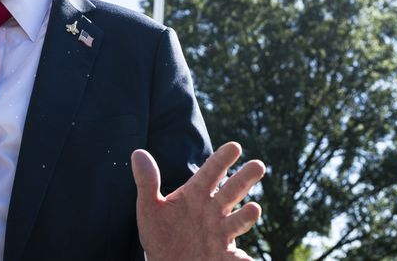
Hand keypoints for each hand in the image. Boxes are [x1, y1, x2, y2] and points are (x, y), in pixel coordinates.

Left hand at [132, 142, 264, 260]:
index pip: (210, 172)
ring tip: (254, 209)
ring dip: (246, 216)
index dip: (222, 160)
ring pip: (238, 222)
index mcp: (197, 195)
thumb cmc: (161, 234)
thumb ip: (147, 182)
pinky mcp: (223, 256)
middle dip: (244, 179)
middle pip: (232, 191)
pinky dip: (243, 259)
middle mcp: (213, 211)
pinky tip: (247, 259)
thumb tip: (138, 153)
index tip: (235, 147)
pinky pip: (236, 258)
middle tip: (258, 165)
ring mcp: (221, 234)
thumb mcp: (150, 208)